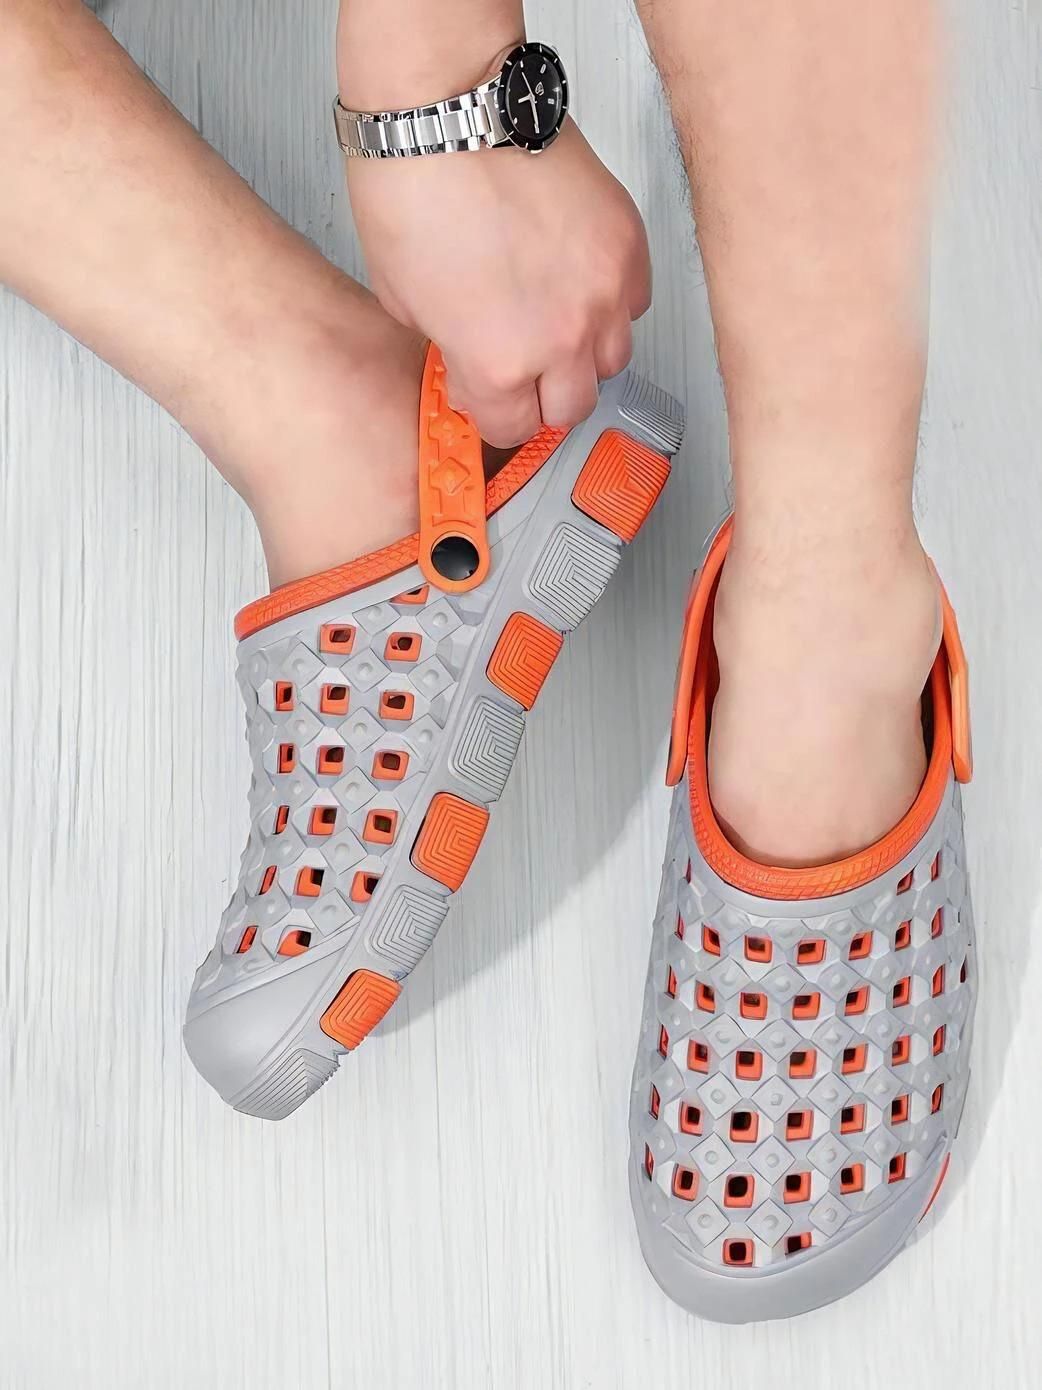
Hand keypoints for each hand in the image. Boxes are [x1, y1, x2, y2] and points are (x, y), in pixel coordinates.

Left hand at [344, 120, 651, 446]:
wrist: (448, 106)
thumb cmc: (414, 186)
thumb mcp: (404, 301)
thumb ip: (450, 350)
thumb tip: (470, 362)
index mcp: (500, 362)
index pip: (513, 429)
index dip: (494, 414)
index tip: (489, 395)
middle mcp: (561, 337)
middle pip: (572, 408)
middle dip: (542, 395)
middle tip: (523, 368)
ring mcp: (603, 291)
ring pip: (612, 361)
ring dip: (582, 354)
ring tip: (552, 322)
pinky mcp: (627, 246)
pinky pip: (634, 303)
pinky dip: (610, 303)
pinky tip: (575, 281)